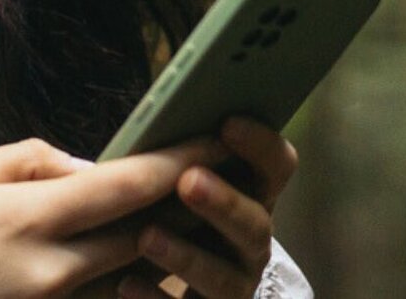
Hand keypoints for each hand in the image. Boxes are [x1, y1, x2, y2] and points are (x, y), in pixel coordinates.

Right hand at [0, 135, 230, 298]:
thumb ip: (38, 163)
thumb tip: (92, 168)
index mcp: (32, 219)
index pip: (127, 185)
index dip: (181, 159)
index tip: (218, 135)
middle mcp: (53, 270)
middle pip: (148, 232)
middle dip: (192, 200)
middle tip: (227, 168)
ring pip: (138, 275)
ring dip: (172, 244)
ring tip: (202, 208)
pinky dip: (135, 279)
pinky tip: (152, 254)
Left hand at [111, 117, 298, 298]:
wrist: (169, 288)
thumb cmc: (168, 219)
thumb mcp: (181, 189)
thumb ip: (180, 163)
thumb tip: (154, 130)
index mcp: (253, 199)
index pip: (278, 167)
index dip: (261, 145)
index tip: (228, 122)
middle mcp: (252, 245)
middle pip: (255, 225)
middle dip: (223, 202)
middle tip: (189, 180)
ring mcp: (236, 287)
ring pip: (223, 277)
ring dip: (186, 256)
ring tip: (147, 237)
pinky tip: (127, 284)